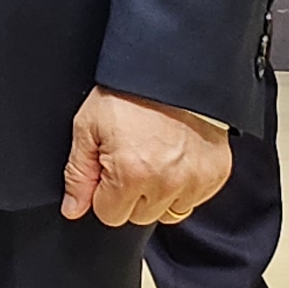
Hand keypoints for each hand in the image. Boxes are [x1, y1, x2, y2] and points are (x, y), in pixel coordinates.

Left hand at [62, 88, 229, 226]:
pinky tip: (175, 159)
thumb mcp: (88, 126)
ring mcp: (195, 181)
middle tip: (132, 157)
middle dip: (131, 194)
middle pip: (140, 216)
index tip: (110, 168)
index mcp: (131, 174)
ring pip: (169, 212)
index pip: (110, 215)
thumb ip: (78, 174)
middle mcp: (166, 183)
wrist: (173, 71)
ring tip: (155, 158)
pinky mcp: (216, 175)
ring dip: (160, 193)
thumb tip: (73, 209)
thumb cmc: (129, 93)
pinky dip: (184, 185)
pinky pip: (194, 199)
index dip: (105, 192)